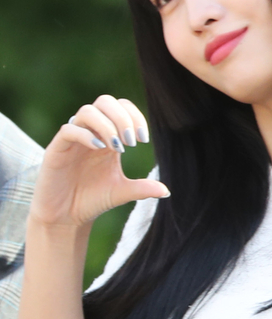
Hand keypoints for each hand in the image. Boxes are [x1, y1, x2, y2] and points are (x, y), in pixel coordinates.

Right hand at [29, 95, 168, 228]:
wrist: (66, 217)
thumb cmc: (92, 200)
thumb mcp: (122, 191)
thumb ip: (143, 188)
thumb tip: (167, 191)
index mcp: (108, 136)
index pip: (122, 107)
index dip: (135, 116)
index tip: (143, 139)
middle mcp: (90, 132)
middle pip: (105, 101)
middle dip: (123, 118)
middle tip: (131, 143)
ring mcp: (73, 139)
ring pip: (87, 111)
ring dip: (107, 125)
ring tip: (117, 147)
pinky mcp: (56, 149)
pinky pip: (69, 129)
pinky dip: (85, 134)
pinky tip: (99, 148)